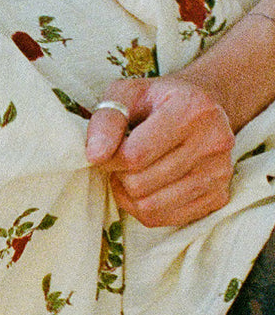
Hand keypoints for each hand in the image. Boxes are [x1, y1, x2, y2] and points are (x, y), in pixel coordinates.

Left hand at [84, 76, 234, 228]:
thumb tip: (94, 155)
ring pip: (149, 207)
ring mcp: (220, 172)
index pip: (134, 155)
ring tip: (135, 172)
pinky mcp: (218, 197)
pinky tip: (150, 186)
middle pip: (140, 184)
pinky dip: (145, 208)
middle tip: (124, 161)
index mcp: (193, 108)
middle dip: (121, 175)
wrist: (200, 111)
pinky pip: (163, 219)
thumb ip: (107, 119)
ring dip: (130, 195)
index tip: (109, 149)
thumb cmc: (157, 102)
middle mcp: (214, 141)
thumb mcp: (127, 95)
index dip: (109, 158)